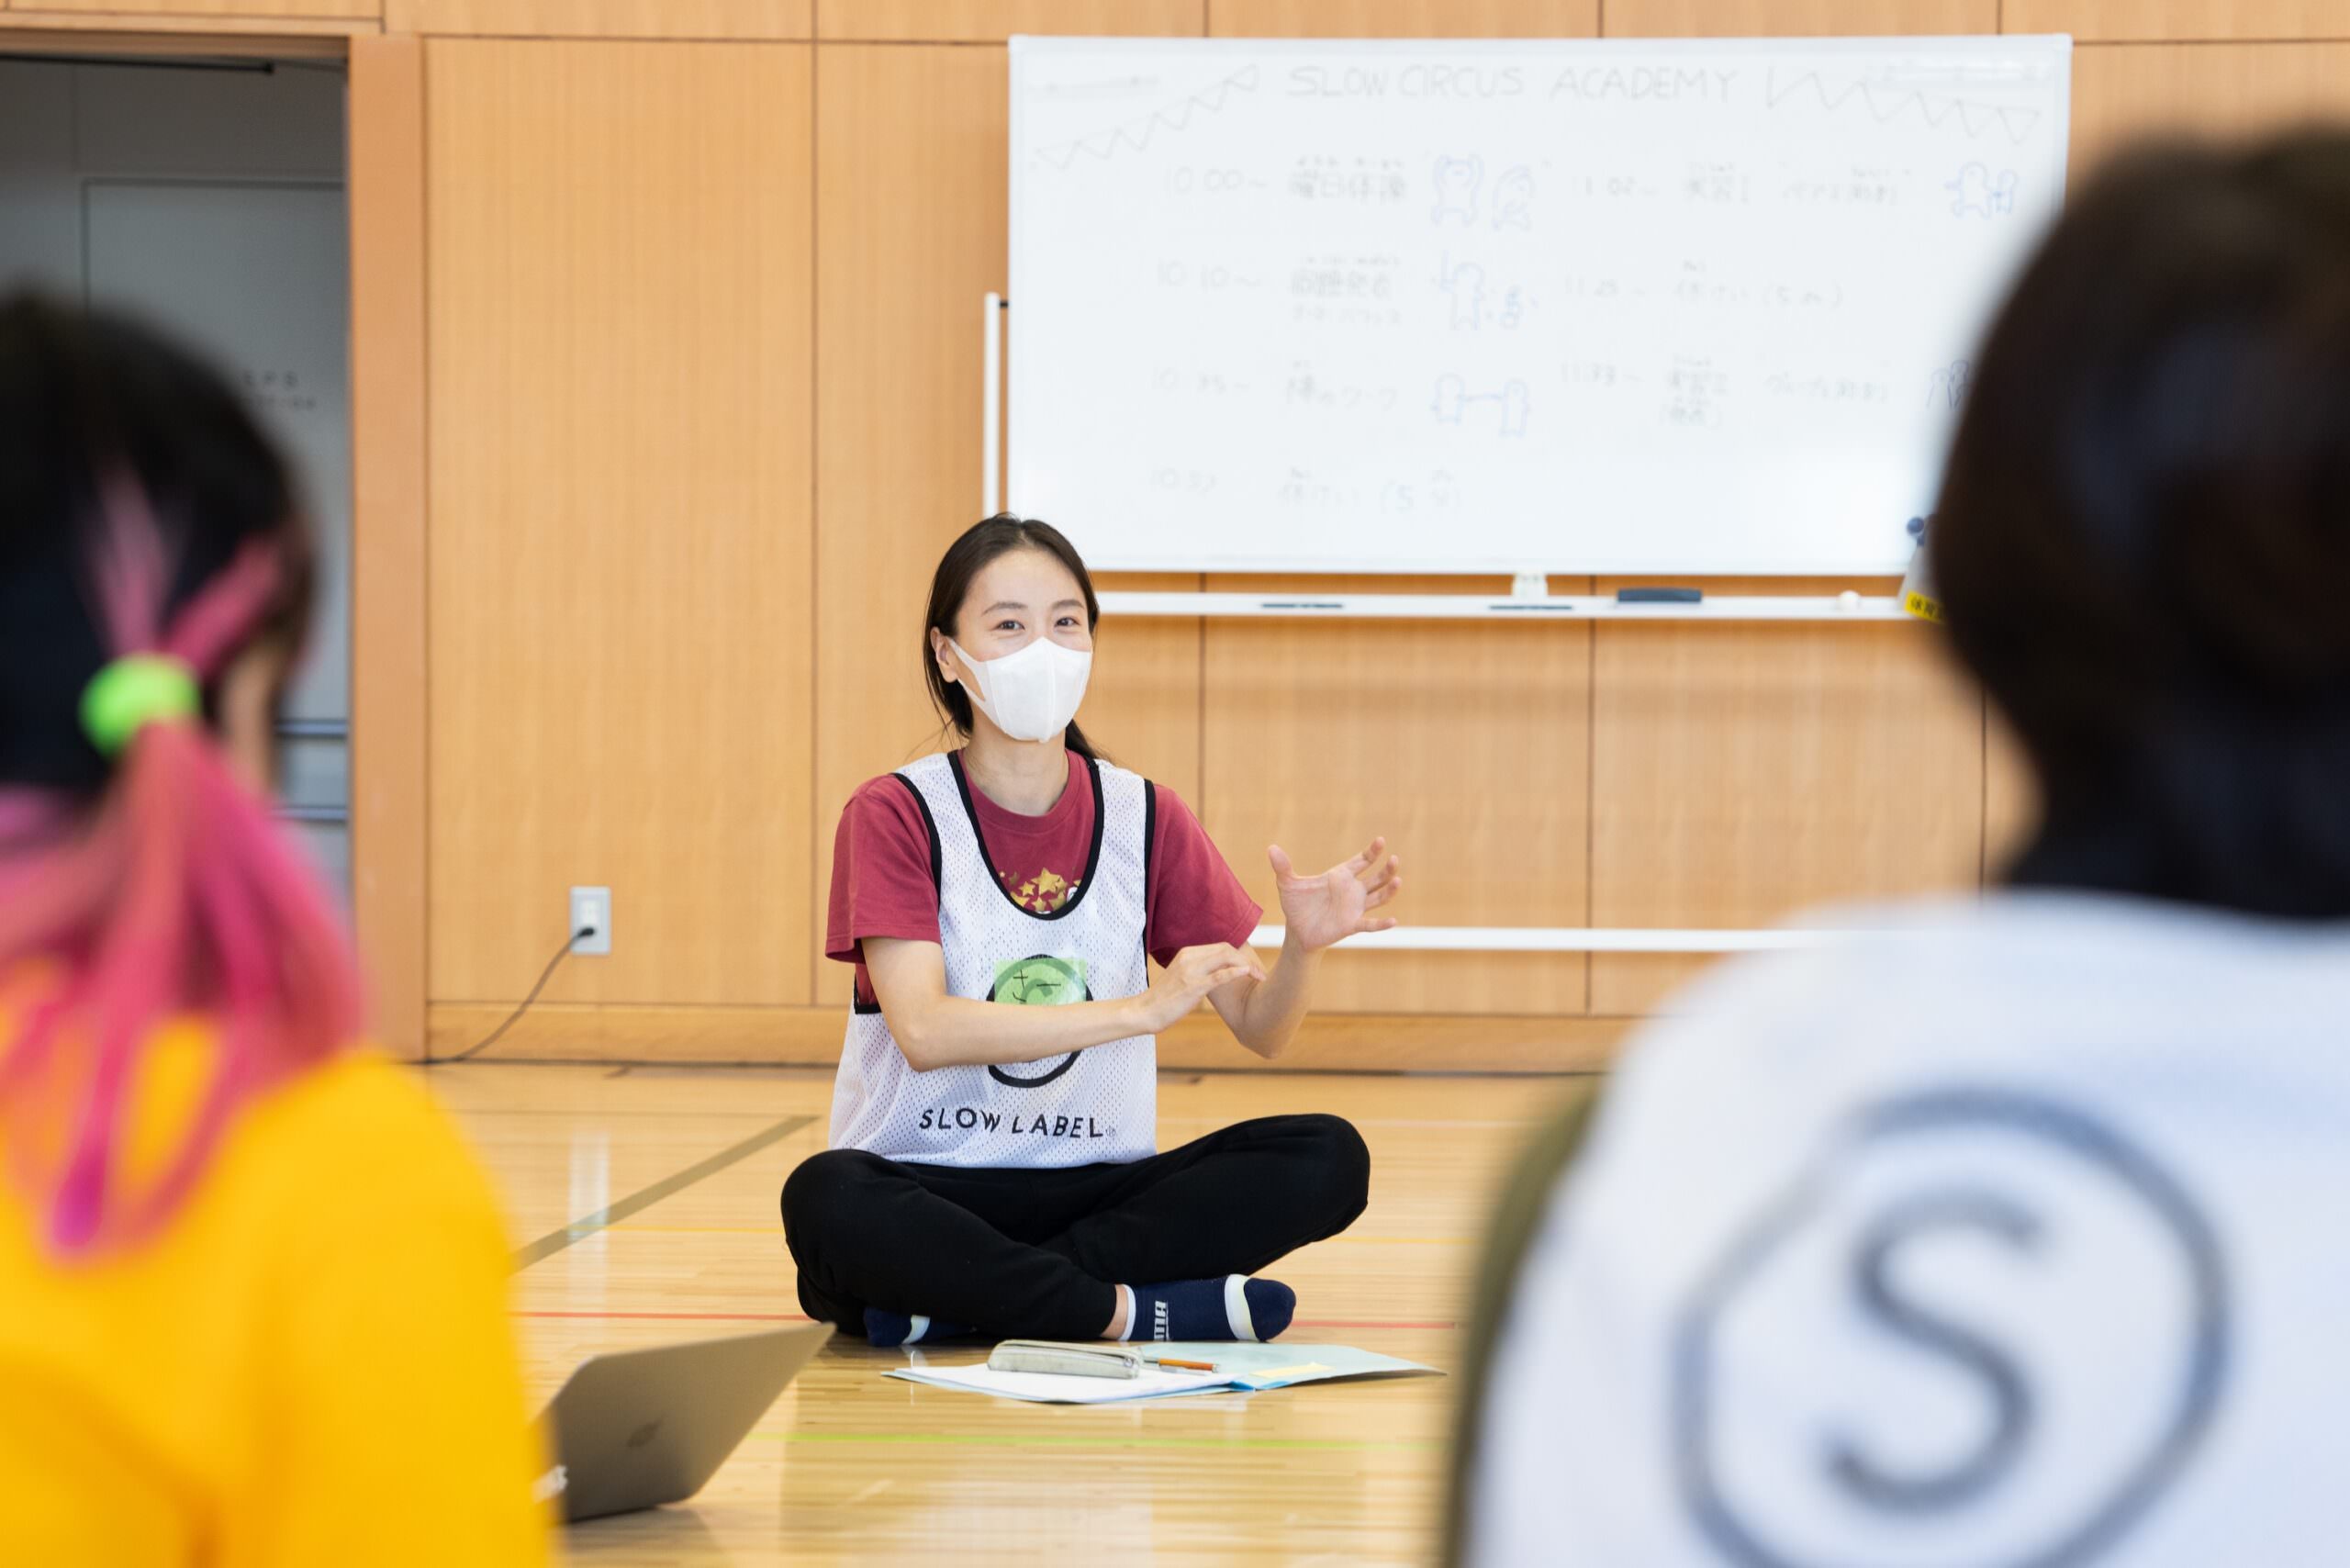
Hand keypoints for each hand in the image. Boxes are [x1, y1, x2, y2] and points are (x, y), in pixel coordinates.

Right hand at [1137, 943, 1265, 1032]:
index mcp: (1187, 953)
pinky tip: (1247, 974)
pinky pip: (1219, 976)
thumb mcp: (1181, 976)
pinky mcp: (1193, 986)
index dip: (1241, 956)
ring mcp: (1191, 971)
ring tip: (1259, 977)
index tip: (1252, 969)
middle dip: (1248, 959)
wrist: (1145, 1011)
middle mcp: (1189, 957)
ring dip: (1247, 966)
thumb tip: (1218, 972)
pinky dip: (1235, 973)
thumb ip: (1198, 970)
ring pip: (1226, 958)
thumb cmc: (1165, 998)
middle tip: (1260, 974)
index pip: (1221, 946)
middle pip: (1227, 949)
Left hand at [1270, 837, 1401, 952]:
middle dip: (1387, 869)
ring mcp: (1354, 908)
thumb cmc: (1296, 905)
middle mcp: (1352, 890)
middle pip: (1377, 878)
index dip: (1372, 851)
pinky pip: (1370, 924)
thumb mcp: (1288, 884)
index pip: (1362, 861)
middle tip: (1395, 859)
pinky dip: (1381, 924)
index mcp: (1340, 876)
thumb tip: (1270, 848)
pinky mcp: (1351, 925)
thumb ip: (1282, 867)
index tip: (1381, 841)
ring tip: (1398, 881)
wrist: (1297, 931)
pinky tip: (1393, 921)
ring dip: (1389, 890)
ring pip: (1379, 898)